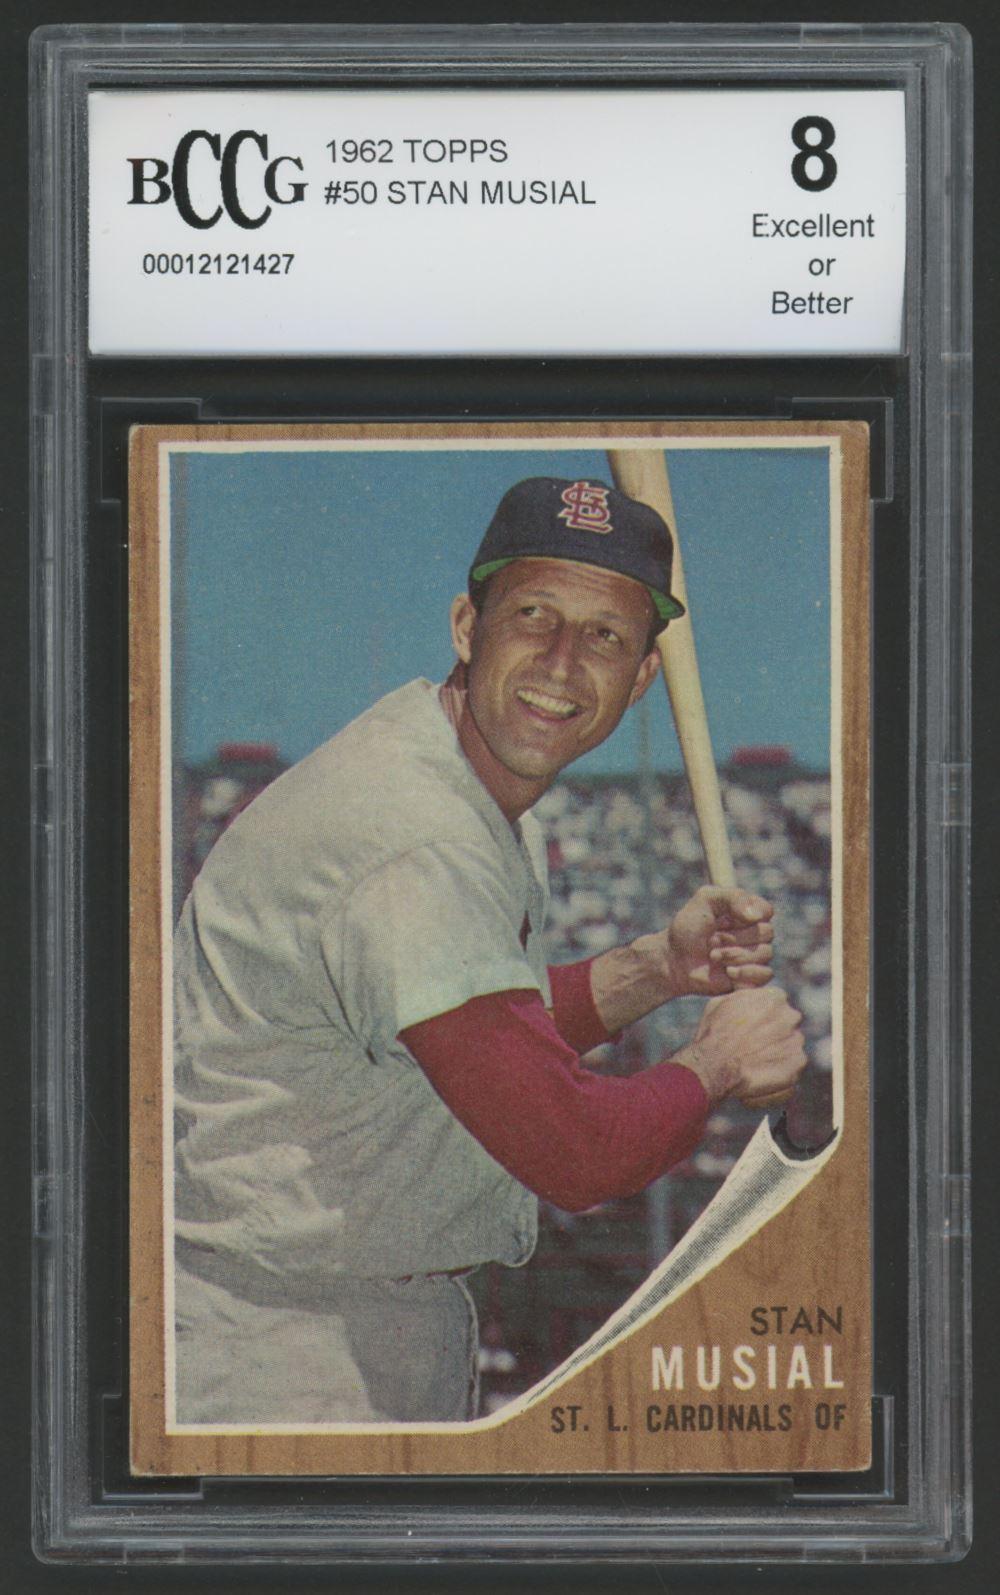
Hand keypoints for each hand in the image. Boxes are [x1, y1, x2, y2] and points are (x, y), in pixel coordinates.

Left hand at [641, 885, 774, 999]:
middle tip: (711, 940)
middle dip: (735, 938)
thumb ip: (733, 898)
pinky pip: (765, 975)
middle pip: (766, 933)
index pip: (766, 911)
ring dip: (735, 955)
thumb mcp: (705, 901)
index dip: (745, 917)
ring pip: (765, 954)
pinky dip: (746, 973)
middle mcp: (755, 932)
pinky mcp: (752, 976)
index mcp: (747, 911)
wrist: (675, 960)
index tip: (722, 919)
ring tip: (713, 956)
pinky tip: (727, 972)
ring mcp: (755, 955)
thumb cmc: (689, 928)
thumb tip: (757, 915)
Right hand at [673, 986, 806, 1108]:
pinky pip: (793, 1065)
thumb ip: (742, 994)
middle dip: (774, 1032)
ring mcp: (796, 1040)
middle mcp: (790, 1016)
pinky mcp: (798, 1063)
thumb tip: (746, 989)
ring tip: (755, 1062)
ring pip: (790, 1044)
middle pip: (787, 1023)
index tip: (752, 1027)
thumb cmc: (714, 1034)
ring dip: (778, 1051)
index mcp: (774, 997)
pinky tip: (761, 1073)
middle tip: (754, 1045)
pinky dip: (781, 1070)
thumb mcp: (720, 1003)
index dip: (763, 1016)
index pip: (777, 1003)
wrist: (716, 1065)